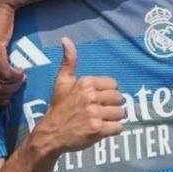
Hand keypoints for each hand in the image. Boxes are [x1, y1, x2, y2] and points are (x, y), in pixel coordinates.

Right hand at [37, 37, 123, 153]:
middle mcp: (91, 96)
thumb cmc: (59, 106)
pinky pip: (118, 128)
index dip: (109, 93)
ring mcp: (94, 113)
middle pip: (119, 99)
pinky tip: (103, 129)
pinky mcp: (98, 130)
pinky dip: (113, 130)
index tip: (100, 99)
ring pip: (120, 113)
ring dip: (114, 118)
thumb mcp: (62, 81)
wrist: (52, 132)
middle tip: (103, 110)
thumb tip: (66, 39)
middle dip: (113, 106)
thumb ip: (69, 60)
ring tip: (103, 120)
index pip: (113, 84)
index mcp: (85, 83)